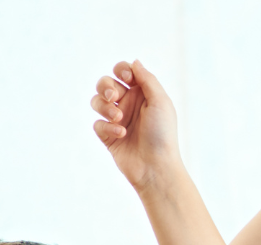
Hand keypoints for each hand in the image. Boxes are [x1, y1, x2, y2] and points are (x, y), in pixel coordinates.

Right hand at [92, 60, 181, 191]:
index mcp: (143, 94)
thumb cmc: (163, 134)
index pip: (124, 72)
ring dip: (104, 106)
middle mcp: (129, 105)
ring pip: (97, 102)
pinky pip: (98, 124)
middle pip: (105, 83)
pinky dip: (107, 127)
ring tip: (118, 118)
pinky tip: (121, 134)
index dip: (121, 70)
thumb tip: (135, 62)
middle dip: (105, 86)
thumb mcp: (160, 102)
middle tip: (114, 95)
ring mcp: (117, 120)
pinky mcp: (108, 136)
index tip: (127, 78)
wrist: (156, 167)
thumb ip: (147, 79)